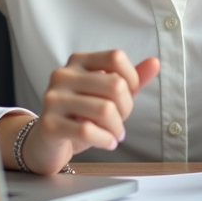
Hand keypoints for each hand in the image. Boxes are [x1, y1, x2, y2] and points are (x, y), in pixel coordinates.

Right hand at [21, 50, 159, 174]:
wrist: (47, 143)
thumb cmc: (79, 116)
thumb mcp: (106, 95)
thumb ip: (130, 79)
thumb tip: (155, 62)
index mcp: (78, 61)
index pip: (116, 57)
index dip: (132, 79)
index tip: (127, 97)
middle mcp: (63, 74)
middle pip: (115, 85)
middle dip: (126, 109)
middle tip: (119, 122)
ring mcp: (53, 98)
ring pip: (104, 110)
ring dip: (117, 129)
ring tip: (114, 135)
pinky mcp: (49, 124)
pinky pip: (87, 130)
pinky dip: (106, 140)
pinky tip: (106, 143)